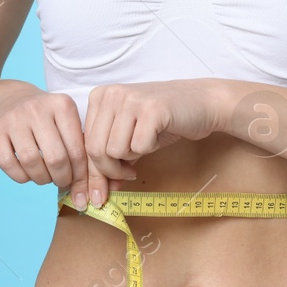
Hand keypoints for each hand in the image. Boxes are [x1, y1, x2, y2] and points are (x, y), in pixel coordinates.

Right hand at [0, 85, 134, 209]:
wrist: (6, 100)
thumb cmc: (46, 119)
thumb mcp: (66, 123)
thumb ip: (84, 152)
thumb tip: (105, 191)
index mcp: (62, 105)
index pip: (79, 150)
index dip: (82, 175)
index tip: (81, 184)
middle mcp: (37, 109)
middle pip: (57, 159)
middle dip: (63, 179)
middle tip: (62, 181)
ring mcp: (13, 119)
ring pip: (33, 163)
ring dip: (42, 180)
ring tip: (45, 177)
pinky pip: (10, 165)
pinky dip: (21, 177)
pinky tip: (27, 174)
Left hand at [83, 79, 220, 201]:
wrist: (202, 103)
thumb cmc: (163, 122)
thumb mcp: (128, 135)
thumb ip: (110, 156)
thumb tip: (95, 190)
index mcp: (100, 96)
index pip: (84, 143)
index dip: (93, 172)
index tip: (100, 193)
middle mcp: (112, 94)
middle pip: (95, 149)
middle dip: (110, 172)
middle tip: (128, 175)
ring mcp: (131, 99)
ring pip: (114, 150)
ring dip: (130, 160)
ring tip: (144, 148)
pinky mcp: (152, 109)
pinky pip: (138, 147)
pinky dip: (148, 151)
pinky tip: (157, 138)